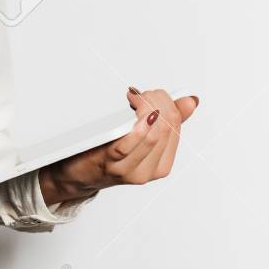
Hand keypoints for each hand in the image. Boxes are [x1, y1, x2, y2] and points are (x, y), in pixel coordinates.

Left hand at [41, 87, 199, 200]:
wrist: (78, 175)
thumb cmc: (108, 153)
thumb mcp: (140, 138)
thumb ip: (164, 122)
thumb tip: (190, 101)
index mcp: (162, 165)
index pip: (176, 127)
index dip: (168, 104)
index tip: (154, 94)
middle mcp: (149, 171)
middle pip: (165, 129)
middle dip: (157, 102)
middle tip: (143, 94)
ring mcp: (130, 170)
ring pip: (151, 135)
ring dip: (146, 108)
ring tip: (136, 98)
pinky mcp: (110, 165)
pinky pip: (127, 145)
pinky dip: (134, 126)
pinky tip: (133, 112)